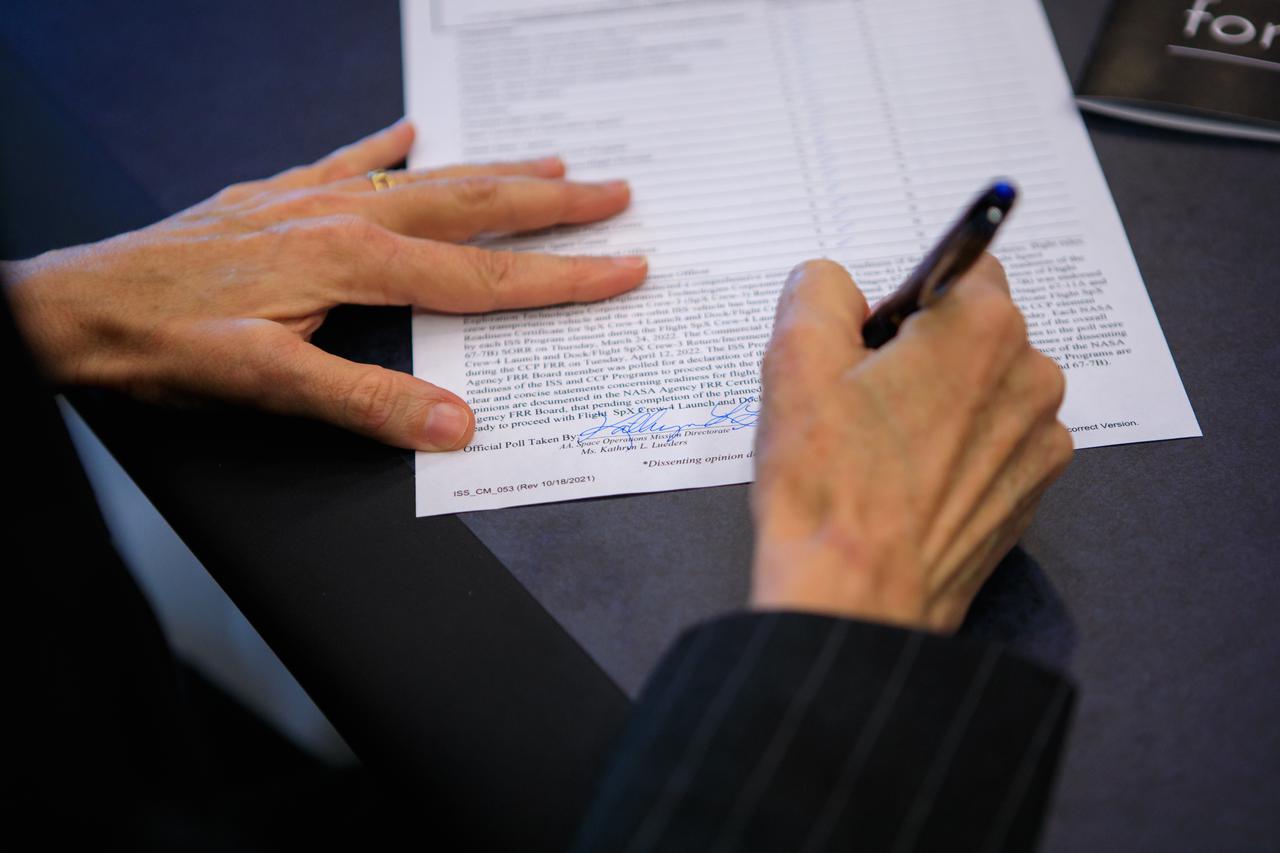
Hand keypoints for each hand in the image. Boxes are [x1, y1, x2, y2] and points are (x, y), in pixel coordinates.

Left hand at [1, 119, 645, 450]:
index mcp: (356, 263)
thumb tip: (456, 424)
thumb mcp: (266, 388)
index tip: (623, 268)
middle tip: (617, 194)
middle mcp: (344, 217)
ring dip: (494, 171)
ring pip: (425, 178)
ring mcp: (310, 198)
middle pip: (472, 207)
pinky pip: (347, 159)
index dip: (561, 278)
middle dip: (552, 204)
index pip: (483, 276)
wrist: (73, 307)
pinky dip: (388, 147)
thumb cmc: (164, 347)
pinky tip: (411, 132)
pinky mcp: (274, 196)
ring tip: (552, 162)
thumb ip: (367, 404)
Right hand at [750, 258, 1071, 631]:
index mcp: (982, 327)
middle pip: (973, 332)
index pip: (958, 267)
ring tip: (879, 451)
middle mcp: (1030, 377)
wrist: (856, 598)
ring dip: (940, 403)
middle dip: (921, 352)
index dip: (901, 302)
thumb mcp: (795, 359)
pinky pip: (993, 444)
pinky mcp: (1030, 493)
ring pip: (983, 390)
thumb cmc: (829, 486)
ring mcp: (1039, 441)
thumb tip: (834, 284)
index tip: (866, 343)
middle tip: (859, 401)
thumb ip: (818, 289)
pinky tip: (906, 484)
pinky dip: (956, 452)